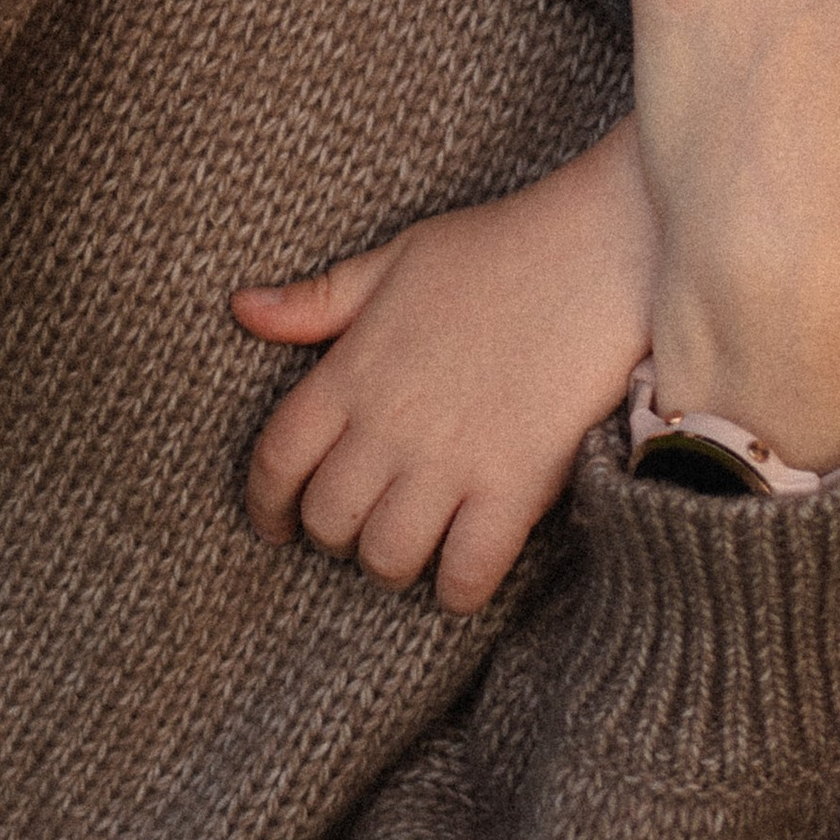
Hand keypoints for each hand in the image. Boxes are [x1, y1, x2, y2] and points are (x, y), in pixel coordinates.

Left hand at [232, 126, 658, 614]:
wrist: (598, 251)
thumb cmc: (497, 249)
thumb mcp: (393, 260)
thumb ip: (316, 300)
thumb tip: (241, 309)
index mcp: (350, 371)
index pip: (277, 460)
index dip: (266, 505)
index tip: (277, 524)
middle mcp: (388, 425)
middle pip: (329, 520)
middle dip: (336, 534)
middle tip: (362, 525)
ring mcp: (450, 461)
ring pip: (387, 558)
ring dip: (393, 564)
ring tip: (413, 549)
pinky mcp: (513, 486)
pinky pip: (466, 574)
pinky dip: (458, 589)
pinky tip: (464, 573)